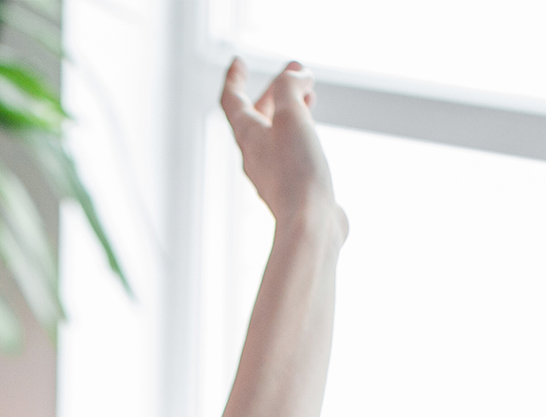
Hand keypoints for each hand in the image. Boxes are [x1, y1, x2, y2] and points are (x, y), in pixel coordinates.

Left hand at [220, 59, 345, 241]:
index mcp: (248, 136)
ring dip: (290, 109)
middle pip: (258, 115)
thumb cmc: (297, 172)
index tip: (238, 62)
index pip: (232, 101)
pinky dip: (300, 131)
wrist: (310, 225)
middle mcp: (256, 155)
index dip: (234, 79)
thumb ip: (290, 87)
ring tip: (310, 95)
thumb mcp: (291, 115)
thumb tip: (298, 76)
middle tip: (294, 72)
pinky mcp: (293, 186)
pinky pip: (292, 150)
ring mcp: (274, 172)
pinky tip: (314, 132)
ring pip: (277, 132)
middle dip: (275, 90)